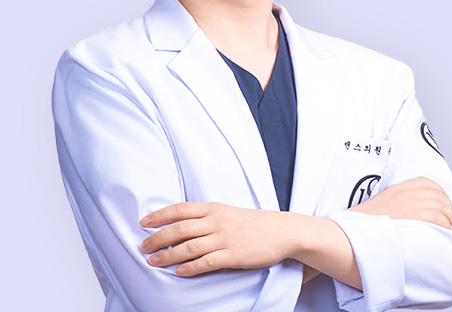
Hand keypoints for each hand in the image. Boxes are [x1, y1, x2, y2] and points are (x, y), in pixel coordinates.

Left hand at [139, 202, 296, 275]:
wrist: (281, 231)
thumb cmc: (253, 223)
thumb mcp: (228, 212)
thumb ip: (207, 217)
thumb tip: (183, 224)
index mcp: (213, 208)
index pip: (180, 209)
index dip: (159, 215)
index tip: (143, 222)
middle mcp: (216, 221)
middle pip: (179, 228)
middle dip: (157, 238)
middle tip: (142, 247)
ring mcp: (224, 238)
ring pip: (188, 247)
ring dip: (167, 255)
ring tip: (153, 262)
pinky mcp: (232, 255)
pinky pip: (206, 262)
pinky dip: (190, 267)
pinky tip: (179, 272)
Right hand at [349, 176, 451, 229]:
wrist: (344, 233)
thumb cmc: (354, 228)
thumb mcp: (373, 210)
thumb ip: (388, 210)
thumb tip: (398, 222)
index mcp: (393, 190)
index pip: (423, 182)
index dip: (438, 192)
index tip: (444, 204)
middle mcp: (401, 193)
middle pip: (435, 192)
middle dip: (449, 205)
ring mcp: (404, 203)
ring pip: (439, 203)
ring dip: (451, 216)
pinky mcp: (408, 216)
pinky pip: (435, 216)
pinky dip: (445, 223)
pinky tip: (447, 231)